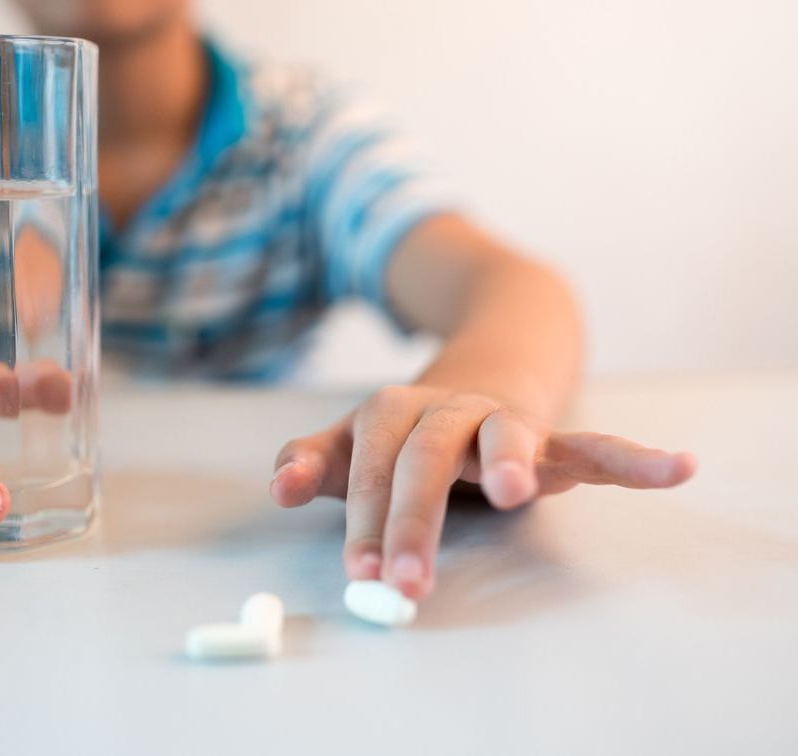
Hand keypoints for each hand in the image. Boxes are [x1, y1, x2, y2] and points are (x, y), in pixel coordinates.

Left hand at [270, 384, 696, 599]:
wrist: (476, 373)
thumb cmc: (404, 431)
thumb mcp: (351, 444)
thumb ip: (311, 462)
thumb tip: (279, 488)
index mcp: (391, 415)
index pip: (371, 465)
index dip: (364, 518)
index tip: (361, 573)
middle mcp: (445, 411)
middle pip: (425, 457)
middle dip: (413, 518)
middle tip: (405, 581)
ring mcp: (501, 420)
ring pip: (504, 435)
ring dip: (512, 458)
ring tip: (520, 489)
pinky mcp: (551, 436)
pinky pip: (593, 442)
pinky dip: (633, 457)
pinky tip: (674, 468)